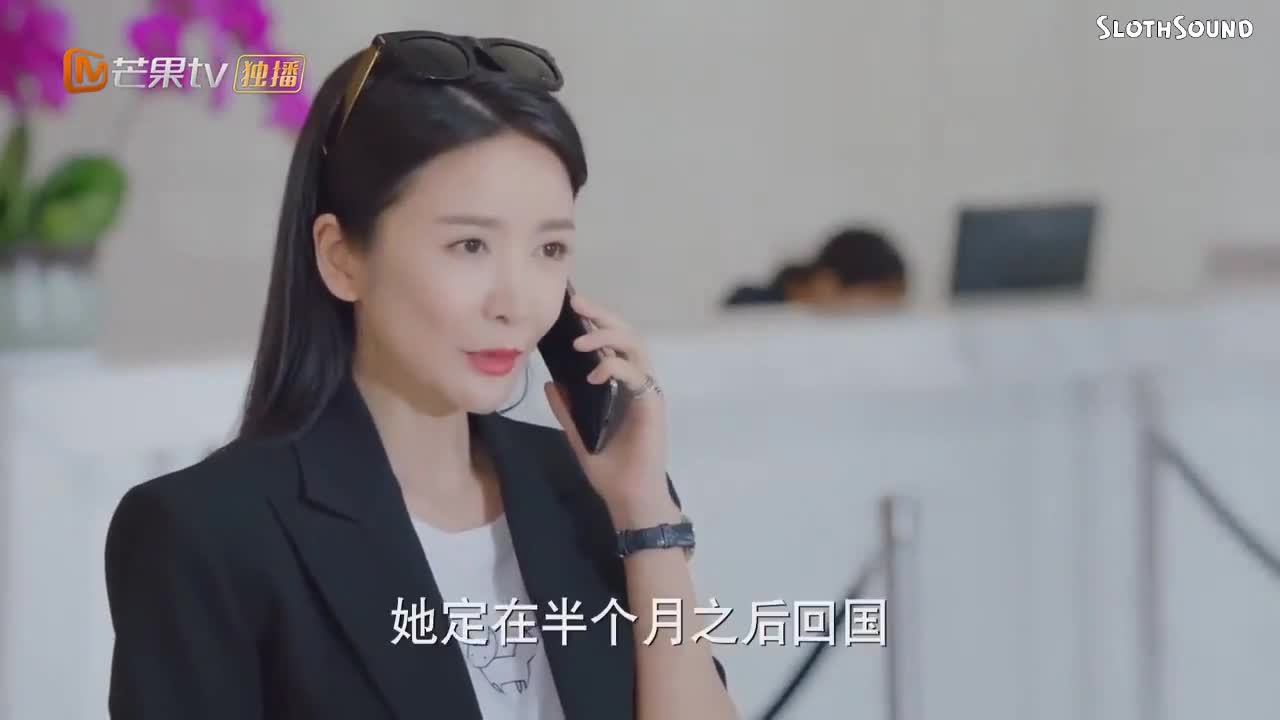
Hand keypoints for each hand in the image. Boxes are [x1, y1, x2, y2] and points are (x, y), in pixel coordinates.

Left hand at [543, 293, 677, 526]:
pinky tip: (593, 373)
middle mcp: (637, 382)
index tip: (572, 307)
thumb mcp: (578, 434)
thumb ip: (566, 409)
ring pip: (636, 347)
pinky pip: (636, 375)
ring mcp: (646, 391)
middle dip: (603, 316)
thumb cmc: (610, 469)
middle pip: (627, 335)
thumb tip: (548, 384)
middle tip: (577, 304)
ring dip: (609, 336)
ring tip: (581, 338)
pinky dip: (615, 368)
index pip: (612, 343)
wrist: (629, 498)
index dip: (595, 322)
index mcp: (621, 386)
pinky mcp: (651, 404)